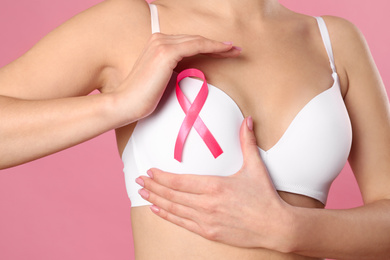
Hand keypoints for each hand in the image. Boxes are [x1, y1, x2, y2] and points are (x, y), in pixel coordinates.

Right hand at [112, 33, 240, 124]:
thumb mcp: (161, 80)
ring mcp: (162, 44)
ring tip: (234, 51)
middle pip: (195, 39)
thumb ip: (173, 71)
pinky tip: (224, 50)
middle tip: (234, 50)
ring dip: (218, 45)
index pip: (188, 43)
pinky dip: (212, 47)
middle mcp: (159, 39)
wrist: (125, 104)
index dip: (208, 46)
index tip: (224, 52)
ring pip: (197, 41)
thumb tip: (191, 73)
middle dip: (217, 45)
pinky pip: (196, 46)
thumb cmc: (142, 97)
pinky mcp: (166, 53)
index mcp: (157, 44)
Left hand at [137, 117, 294, 251]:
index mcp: (215, 186)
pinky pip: (182, 223)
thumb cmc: (265, 197)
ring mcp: (206, 220)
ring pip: (174, 209)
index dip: (161, 176)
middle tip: (138, 180)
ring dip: (156, 200)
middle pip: (172, 194)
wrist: (276, 227)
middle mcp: (207, 204)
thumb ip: (247, 142)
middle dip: (152, 186)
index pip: (179, 181)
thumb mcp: (255, 167)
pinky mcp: (209, 232)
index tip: (149, 170)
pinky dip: (167, 216)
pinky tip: (157, 210)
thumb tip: (247, 121)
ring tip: (142, 193)